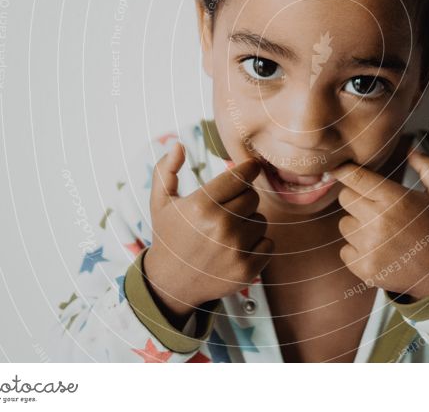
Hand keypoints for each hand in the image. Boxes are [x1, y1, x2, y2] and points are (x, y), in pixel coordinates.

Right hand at [143, 142, 273, 324]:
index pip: (242, 175)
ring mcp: (235, 249)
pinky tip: (237, 249)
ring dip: (250, 224)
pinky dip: (258, 245)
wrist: (170, 284)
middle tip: (227, 210)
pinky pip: (269, 244)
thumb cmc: (169, 237)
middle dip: (243, 200)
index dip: (248, 170)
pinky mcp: (247, 269)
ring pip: (262, 221)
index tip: (249, 169)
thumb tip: (178, 144)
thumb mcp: (160, 202)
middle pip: (253, 197)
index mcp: (201, 204)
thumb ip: (166, 170)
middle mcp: (220, 225)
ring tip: (228, 233)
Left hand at [330, 146, 428, 301]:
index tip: (341, 169)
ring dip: (357, 225)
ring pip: (344, 224)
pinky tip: (379, 250)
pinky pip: (344, 250)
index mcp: (395, 199)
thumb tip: (409, 146)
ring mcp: (370, 247)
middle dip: (356, 198)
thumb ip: (426, 166)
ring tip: (382, 232)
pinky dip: (356, 250)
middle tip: (376, 207)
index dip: (345, 171)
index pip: (355, 177)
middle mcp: (379, 222)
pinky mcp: (364, 268)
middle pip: (345, 198)